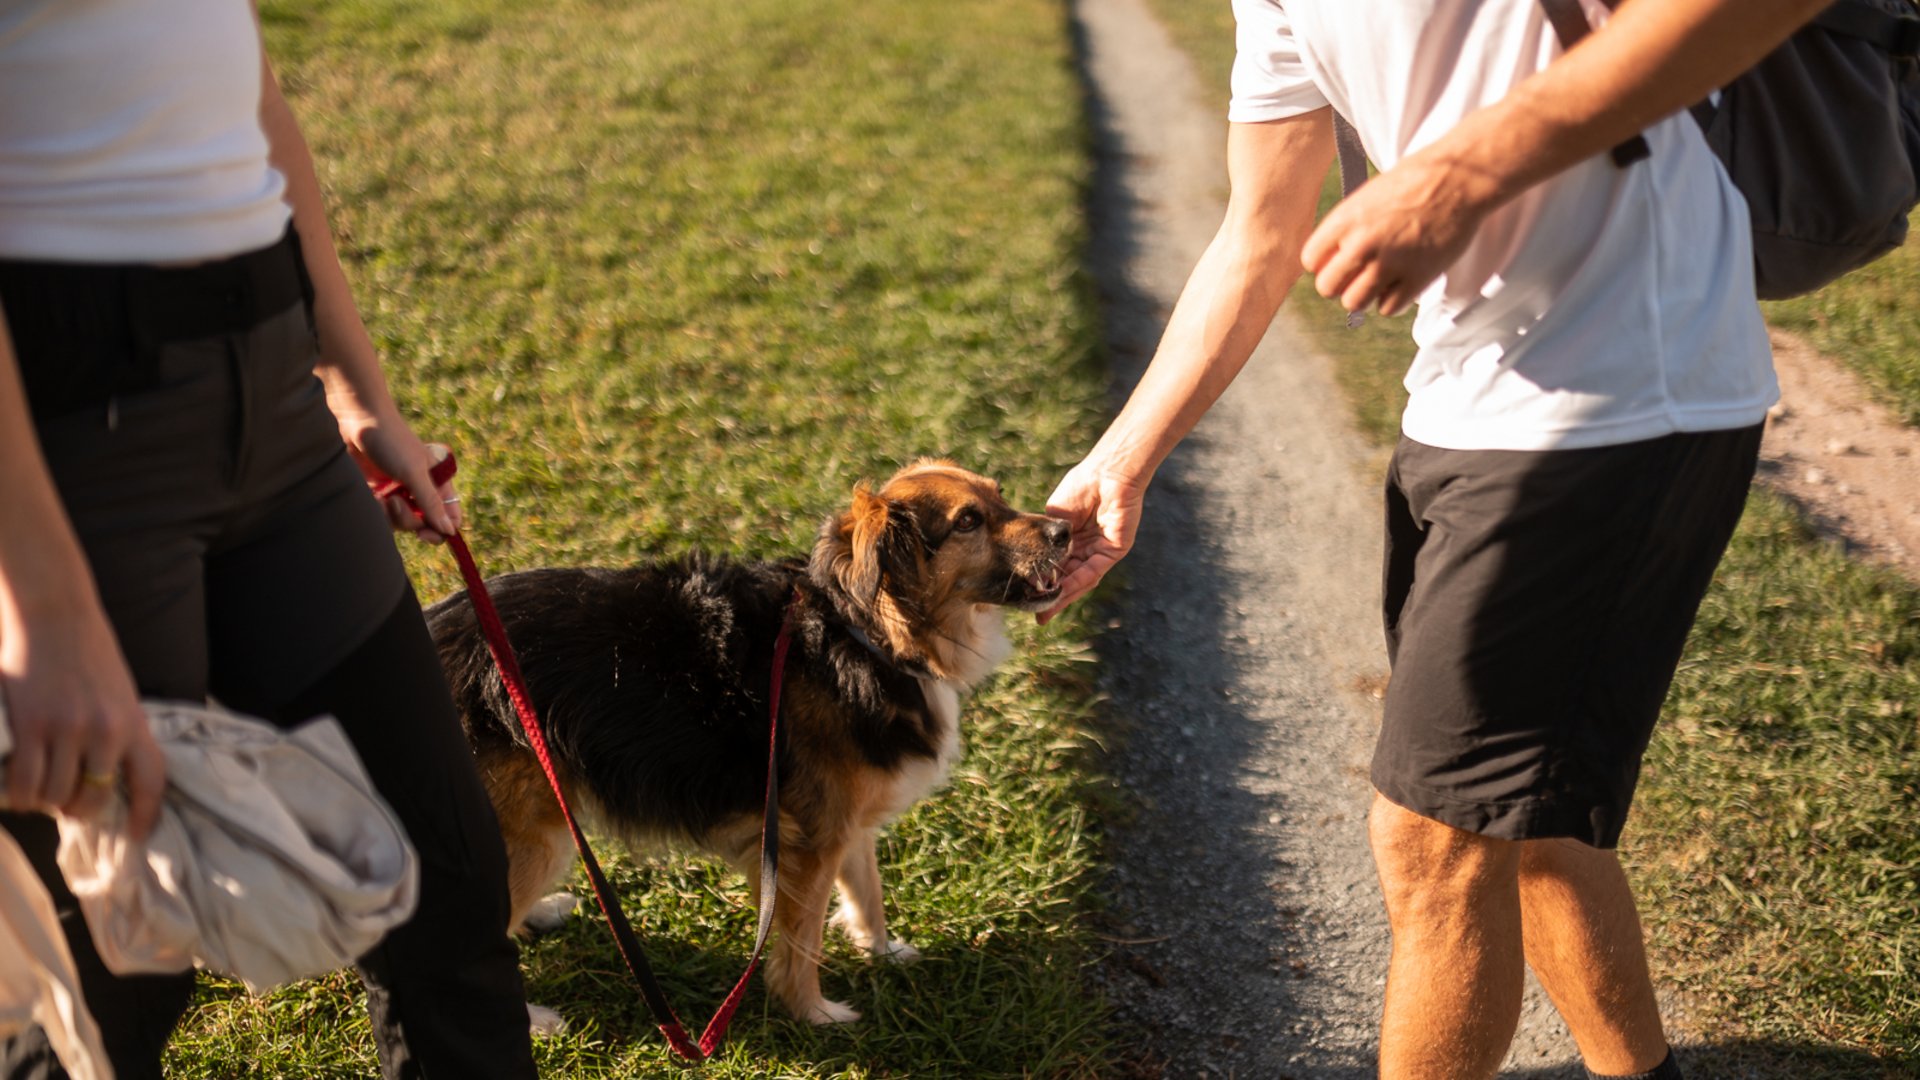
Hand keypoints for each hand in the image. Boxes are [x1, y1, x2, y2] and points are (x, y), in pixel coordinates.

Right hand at [1, 604, 165, 840]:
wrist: (54, 613)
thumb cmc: (87, 651)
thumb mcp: (119, 692)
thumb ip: (118, 729)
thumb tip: (108, 773)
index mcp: (134, 722)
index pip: (150, 781)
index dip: (147, 815)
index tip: (138, 836)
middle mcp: (106, 731)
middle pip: (96, 799)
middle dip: (80, 812)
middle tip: (67, 807)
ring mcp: (68, 729)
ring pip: (57, 795)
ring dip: (45, 803)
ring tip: (38, 795)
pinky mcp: (32, 726)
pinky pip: (25, 782)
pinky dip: (20, 796)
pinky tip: (17, 793)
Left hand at [338, 408, 461, 542]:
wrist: (356, 420)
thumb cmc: (391, 441)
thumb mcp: (414, 472)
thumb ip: (431, 503)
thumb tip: (450, 531)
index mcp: (438, 482)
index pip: (449, 515)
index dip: (442, 529)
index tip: (426, 535)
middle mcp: (420, 489)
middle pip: (423, 524)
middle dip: (409, 519)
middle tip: (395, 503)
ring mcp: (399, 492)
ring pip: (401, 522)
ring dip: (390, 514)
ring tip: (380, 497)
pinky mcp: (378, 493)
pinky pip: (382, 515)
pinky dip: (376, 509)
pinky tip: (371, 494)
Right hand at [1037, 458, 1146, 624]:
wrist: (1107, 475)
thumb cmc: (1081, 487)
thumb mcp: (1054, 517)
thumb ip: (1046, 539)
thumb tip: (1031, 562)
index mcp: (1072, 539)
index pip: (1056, 566)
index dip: (1042, 581)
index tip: (1026, 595)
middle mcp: (1086, 548)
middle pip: (1067, 578)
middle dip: (1052, 598)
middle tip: (1036, 616)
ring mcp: (1100, 552)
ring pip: (1079, 580)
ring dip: (1063, 597)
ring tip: (1046, 613)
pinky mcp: (1114, 552)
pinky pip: (1093, 572)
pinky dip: (1076, 584)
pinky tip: (1061, 593)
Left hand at [1300, 146, 1497, 317]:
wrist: (1459, 178)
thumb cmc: (1415, 181)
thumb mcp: (1369, 195)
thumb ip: (1347, 226)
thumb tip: (1332, 258)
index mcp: (1346, 218)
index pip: (1310, 260)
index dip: (1322, 263)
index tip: (1337, 260)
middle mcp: (1362, 243)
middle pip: (1327, 287)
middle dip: (1339, 284)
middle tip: (1355, 275)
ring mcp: (1390, 263)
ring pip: (1354, 303)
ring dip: (1362, 296)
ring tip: (1377, 282)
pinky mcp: (1418, 278)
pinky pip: (1388, 308)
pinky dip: (1390, 301)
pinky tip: (1399, 284)